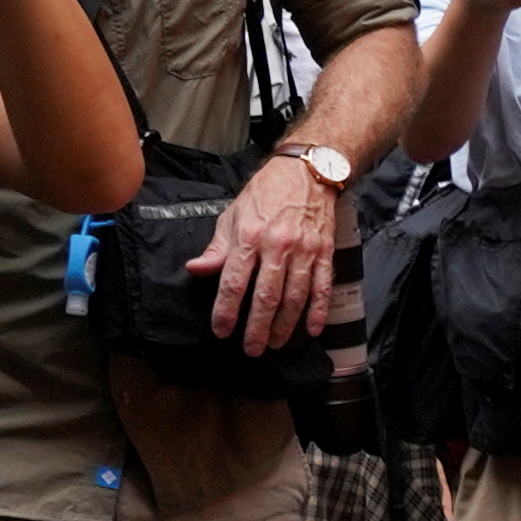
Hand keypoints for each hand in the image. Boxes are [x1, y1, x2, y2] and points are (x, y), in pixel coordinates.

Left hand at [194, 146, 348, 352]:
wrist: (306, 171)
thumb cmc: (265, 194)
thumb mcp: (232, 216)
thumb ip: (216, 249)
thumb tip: (196, 270)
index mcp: (249, 236)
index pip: (234, 282)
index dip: (227, 311)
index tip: (222, 331)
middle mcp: (277, 245)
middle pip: (266, 296)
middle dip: (257, 328)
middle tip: (251, 349)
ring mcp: (304, 250)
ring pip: (294, 297)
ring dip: (285, 325)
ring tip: (276, 344)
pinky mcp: (324, 252)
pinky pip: (322, 287)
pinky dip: (317, 311)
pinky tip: (311, 329)